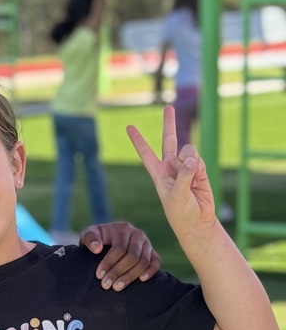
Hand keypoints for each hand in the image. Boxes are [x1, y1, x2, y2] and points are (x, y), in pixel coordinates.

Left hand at [79, 222, 160, 290]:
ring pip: (143, 261)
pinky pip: (156, 261)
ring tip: (117, 287)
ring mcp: (146, 243)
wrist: (105, 241)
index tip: (99, 275)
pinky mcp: (152, 252)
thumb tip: (97, 248)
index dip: (109, 263)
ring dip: (131, 276)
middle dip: (118, 272)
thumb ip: (90, 239)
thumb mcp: (88, 235)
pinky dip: (151, 271)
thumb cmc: (96, 240)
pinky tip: (142, 280)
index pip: (119, 248)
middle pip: (132, 256)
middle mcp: (137, 234)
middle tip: (106, 285)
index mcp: (122, 228)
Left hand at [126, 105, 215, 232]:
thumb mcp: (177, 196)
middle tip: (168, 107)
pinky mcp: (199, 169)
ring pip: (188, 151)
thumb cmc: (181, 213)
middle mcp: (171, 167)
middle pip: (169, 140)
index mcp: (158, 173)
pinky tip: (198, 182)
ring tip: (190, 182)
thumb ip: (184, 175)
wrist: (197, 222)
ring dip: (191, 164)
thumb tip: (192, 157)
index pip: (146, 153)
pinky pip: (199, 159)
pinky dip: (200, 169)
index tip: (129, 127)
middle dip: (169, 124)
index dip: (138, 140)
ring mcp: (185, 167)